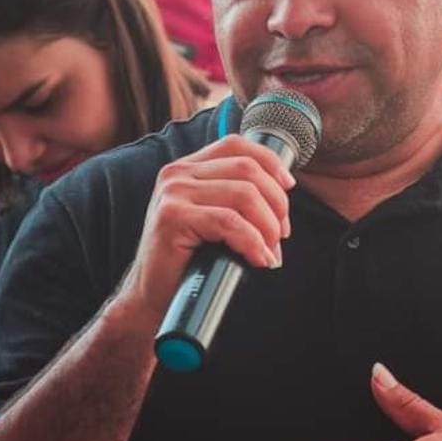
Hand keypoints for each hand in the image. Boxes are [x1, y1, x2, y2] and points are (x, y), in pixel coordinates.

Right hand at [119, 134, 293, 318]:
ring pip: (244, 195)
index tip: (288, 187)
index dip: (270, 162)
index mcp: (187, 167)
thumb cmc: (189, 261)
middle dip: (276, 203)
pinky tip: (258, 259)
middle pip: (247, 169)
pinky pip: (230, 222)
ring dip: (267, 227)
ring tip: (269, 251)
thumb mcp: (214, 218)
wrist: (153, 296)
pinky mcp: (172, 217)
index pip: (236, 144)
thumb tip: (284, 190)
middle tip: (280, 235)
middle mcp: (177, 173)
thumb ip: (236, 196)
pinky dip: (252, 242)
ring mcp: (173, 193)